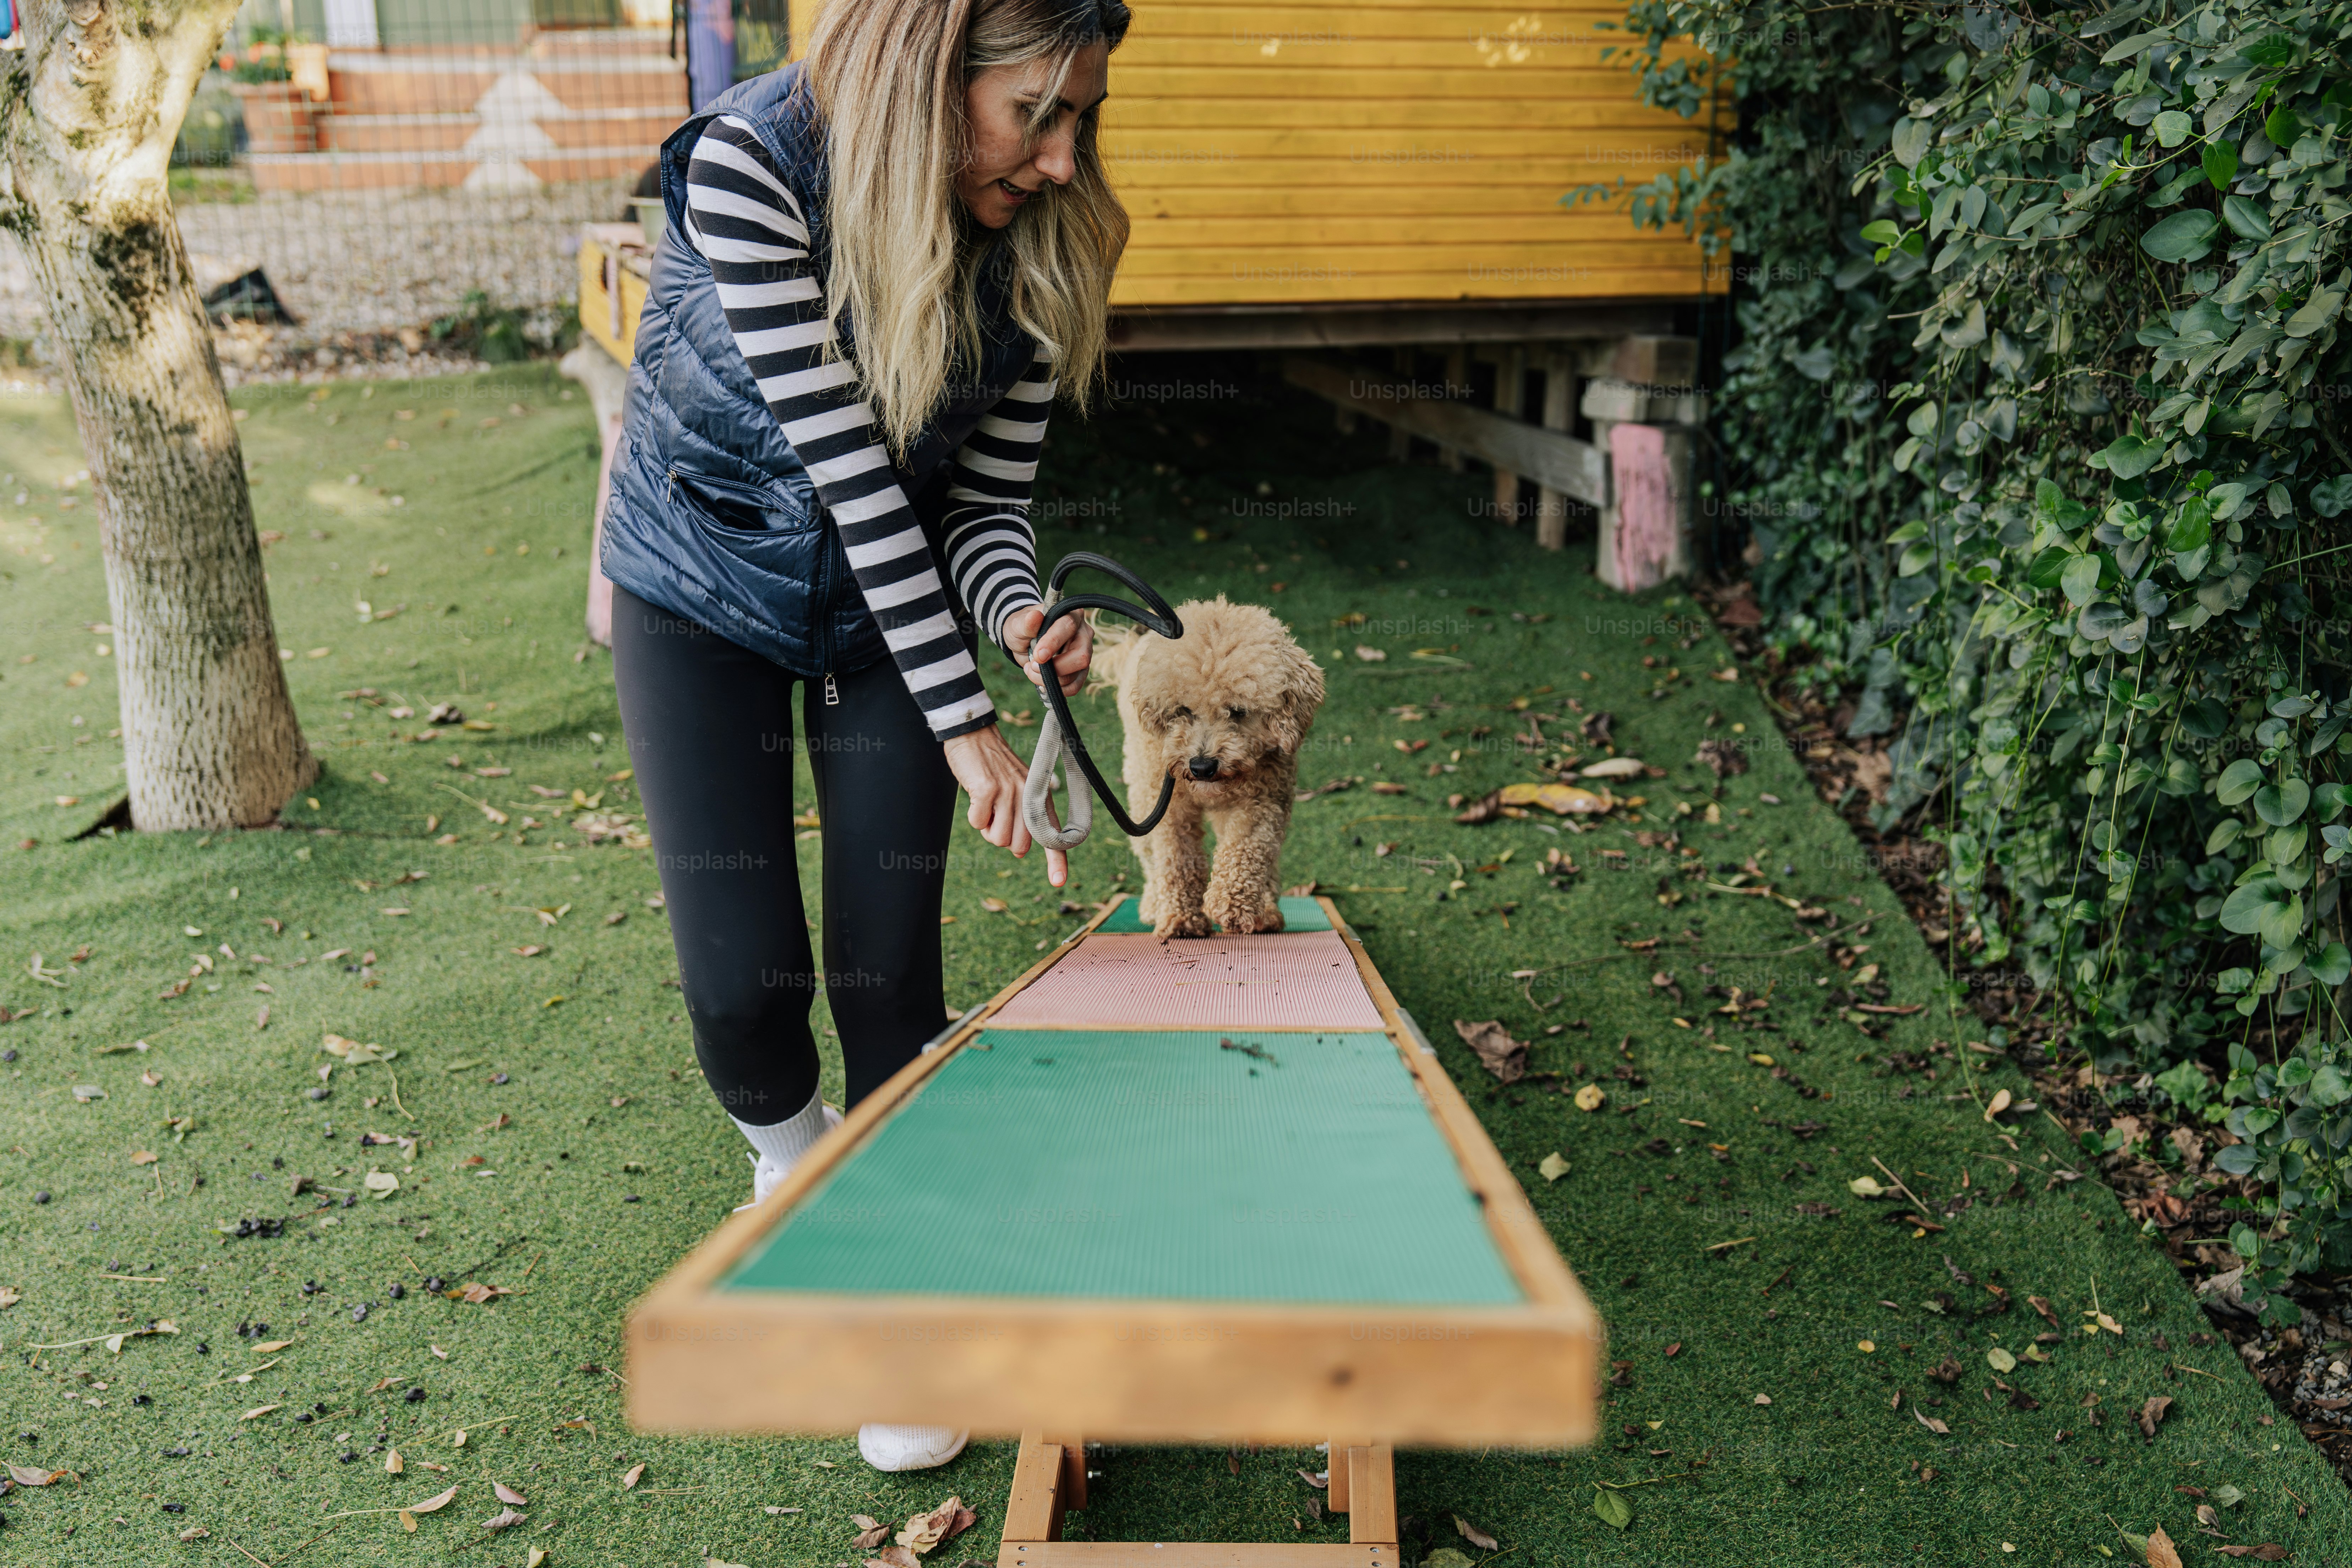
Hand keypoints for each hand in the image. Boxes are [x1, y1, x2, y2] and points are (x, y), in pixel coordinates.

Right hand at [941, 724, 1067, 887]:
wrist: (975, 736)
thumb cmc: (994, 768)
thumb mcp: (1017, 791)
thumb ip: (1023, 820)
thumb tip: (1020, 853)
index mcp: (1040, 798)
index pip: (1052, 835)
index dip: (1056, 861)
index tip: (1058, 883)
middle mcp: (1029, 796)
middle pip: (1017, 845)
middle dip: (1002, 837)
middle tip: (995, 813)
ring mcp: (1009, 792)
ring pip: (997, 838)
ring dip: (986, 827)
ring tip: (986, 803)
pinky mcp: (987, 790)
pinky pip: (977, 822)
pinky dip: (973, 816)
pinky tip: (975, 796)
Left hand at [1002, 605, 1091, 696]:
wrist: (1024, 641)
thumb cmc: (1023, 628)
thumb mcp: (1018, 624)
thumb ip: (1026, 622)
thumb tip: (1034, 617)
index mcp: (1070, 615)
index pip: (1068, 627)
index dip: (1053, 643)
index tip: (1037, 656)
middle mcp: (1083, 634)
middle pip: (1081, 656)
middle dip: (1056, 667)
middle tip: (1033, 666)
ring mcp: (1084, 653)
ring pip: (1076, 674)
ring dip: (1051, 680)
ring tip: (1032, 670)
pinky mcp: (1080, 670)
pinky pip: (1075, 686)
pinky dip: (1057, 689)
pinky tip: (1042, 683)